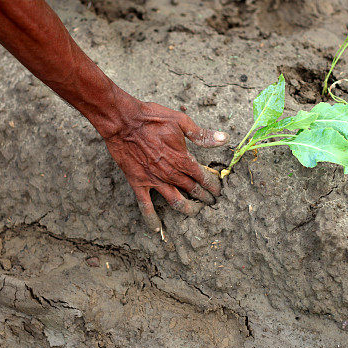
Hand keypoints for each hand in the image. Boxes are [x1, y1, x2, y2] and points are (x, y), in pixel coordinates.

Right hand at [102, 101, 228, 232]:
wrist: (123, 121)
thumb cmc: (152, 118)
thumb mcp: (181, 121)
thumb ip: (202, 135)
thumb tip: (224, 138)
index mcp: (183, 159)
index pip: (204, 177)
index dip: (214, 185)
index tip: (219, 189)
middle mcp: (171, 174)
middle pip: (193, 191)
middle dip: (205, 198)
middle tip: (212, 202)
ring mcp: (155, 181)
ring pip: (176, 202)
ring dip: (188, 209)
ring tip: (196, 212)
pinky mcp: (139, 183)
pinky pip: (146, 205)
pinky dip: (152, 218)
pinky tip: (157, 229)